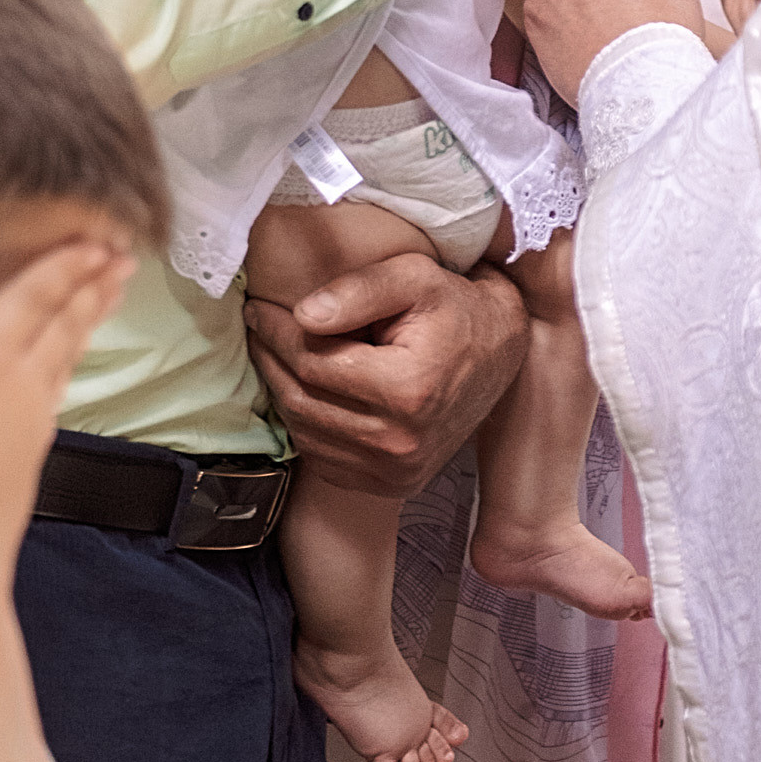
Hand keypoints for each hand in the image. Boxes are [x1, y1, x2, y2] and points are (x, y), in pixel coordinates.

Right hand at [0, 237, 132, 586]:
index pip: (29, 300)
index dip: (61, 266)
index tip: (94, 240)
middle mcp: (19, 384)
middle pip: (62, 321)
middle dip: (92, 284)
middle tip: (124, 255)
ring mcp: (34, 417)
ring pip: (69, 352)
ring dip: (90, 317)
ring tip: (111, 292)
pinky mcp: (36, 448)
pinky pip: (62, 387)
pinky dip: (73, 361)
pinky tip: (68, 367)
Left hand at [245, 256, 525, 498]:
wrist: (502, 355)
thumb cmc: (456, 308)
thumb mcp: (415, 277)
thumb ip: (359, 289)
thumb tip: (303, 314)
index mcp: (409, 390)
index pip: (313, 362)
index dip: (277, 331)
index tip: (259, 307)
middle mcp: (402, 441)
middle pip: (304, 400)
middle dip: (271, 359)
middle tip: (258, 326)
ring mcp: (397, 470)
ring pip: (307, 432)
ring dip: (282, 390)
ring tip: (275, 353)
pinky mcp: (393, 483)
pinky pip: (325, 457)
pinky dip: (306, 424)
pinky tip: (305, 389)